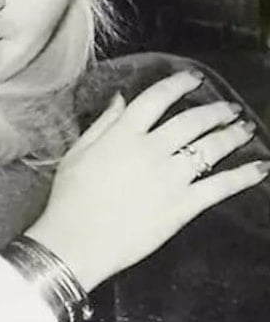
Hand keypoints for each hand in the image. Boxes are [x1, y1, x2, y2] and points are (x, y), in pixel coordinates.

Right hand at [27, 68, 267, 290]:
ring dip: (232, 135)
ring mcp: (170, 177)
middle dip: (215, 111)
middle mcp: (152, 149)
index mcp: (123, 134)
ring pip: (210, 148)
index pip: (157, 98)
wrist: (75, 243)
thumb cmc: (69, 199)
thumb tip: (122, 98)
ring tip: (246, 128)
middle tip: (230, 108)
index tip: (195, 78)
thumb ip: (103, 123)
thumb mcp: (77, 153)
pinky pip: (220, 185)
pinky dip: (244, 175)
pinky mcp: (183, 205)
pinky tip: (261, 167)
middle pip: (192, 121)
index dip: (179, 84)